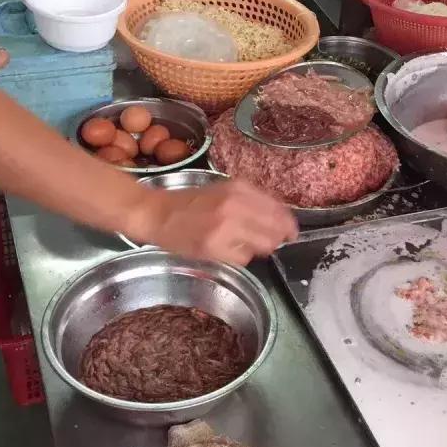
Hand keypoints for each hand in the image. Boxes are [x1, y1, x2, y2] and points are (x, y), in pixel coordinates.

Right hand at [128, 178, 297, 265]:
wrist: (157, 213)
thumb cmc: (190, 203)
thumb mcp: (223, 190)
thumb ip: (250, 200)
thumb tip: (279, 218)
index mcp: (239, 188)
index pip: (278, 209)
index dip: (288, 223)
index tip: (290, 232)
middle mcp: (235, 205)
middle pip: (275, 229)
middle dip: (278, 238)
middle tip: (274, 243)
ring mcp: (225, 227)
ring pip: (263, 245)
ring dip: (259, 248)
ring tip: (245, 245)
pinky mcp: (215, 247)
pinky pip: (244, 258)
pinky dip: (241, 257)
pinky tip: (229, 250)